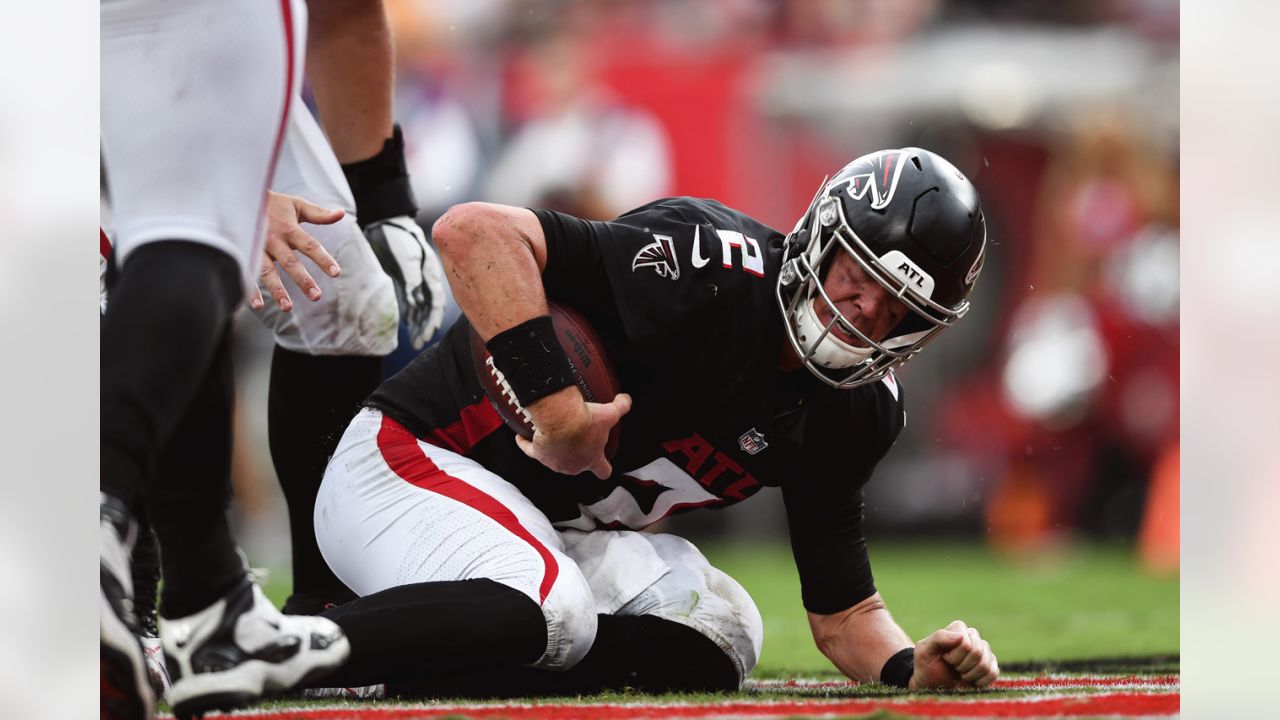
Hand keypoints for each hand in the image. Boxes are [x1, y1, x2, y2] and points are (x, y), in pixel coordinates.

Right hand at [251, 191, 343, 311]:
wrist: (237, 196)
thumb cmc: (272, 203)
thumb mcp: (296, 205)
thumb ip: (319, 213)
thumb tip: (342, 213)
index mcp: (289, 228)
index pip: (309, 245)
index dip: (323, 258)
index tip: (336, 273)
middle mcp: (273, 240)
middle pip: (290, 262)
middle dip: (303, 280)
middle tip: (316, 296)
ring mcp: (257, 248)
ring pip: (268, 271)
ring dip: (277, 290)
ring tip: (287, 308)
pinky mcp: (244, 253)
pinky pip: (248, 272)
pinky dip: (251, 289)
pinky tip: (257, 305)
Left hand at [364, 216, 445, 348]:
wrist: (386, 221)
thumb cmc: (398, 236)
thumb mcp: (406, 256)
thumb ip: (412, 278)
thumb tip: (415, 299)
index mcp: (431, 273)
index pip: (436, 301)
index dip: (433, 318)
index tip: (429, 333)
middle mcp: (427, 279)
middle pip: (429, 307)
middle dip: (426, 326)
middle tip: (419, 344)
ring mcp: (417, 279)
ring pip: (421, 306)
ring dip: (418, 323)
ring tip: (414, 341)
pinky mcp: (405, 279)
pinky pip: (411, 300)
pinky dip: (410, 313)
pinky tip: (408, 325)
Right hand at [515, 389, 630, 478]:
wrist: (562, 419)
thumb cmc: (586, 421)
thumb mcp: (609, 413)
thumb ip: (622, 407)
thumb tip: (626, 400)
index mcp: (593, 459)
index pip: (603, 471)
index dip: (603, 468)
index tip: (603, 464)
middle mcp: (574, 465)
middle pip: (577, 464)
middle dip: (576, 452)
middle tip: (574, 437)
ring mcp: (555, 462)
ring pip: (555, 458)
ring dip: (554, 447)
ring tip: (553, 434)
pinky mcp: (538, 454)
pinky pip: (530, 450)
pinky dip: (526, 443)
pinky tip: (523, 437)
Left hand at [909, 620, 998, 689]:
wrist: (932, 685)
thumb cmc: (927, 666)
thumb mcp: (924, 650)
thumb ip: (939, 638)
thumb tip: (961, 636)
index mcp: (958, 628)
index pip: (966, 644)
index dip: (954, 656)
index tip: (944, 658)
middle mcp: (973, 636)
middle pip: (977, 653)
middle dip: (961, 666)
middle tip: (952, 666)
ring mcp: (984, 650)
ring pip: (985, 664)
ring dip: (969, 675)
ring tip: (959, 673)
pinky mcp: (991, 665)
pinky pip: (993, 673)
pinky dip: (979, 682)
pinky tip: (970, 680)